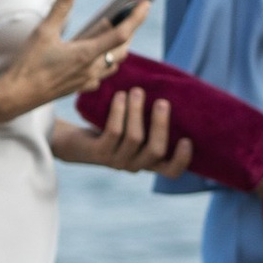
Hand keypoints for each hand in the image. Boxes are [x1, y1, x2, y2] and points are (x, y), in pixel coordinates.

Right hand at [2, 0, 141, 114]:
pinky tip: (96, 56)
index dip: (136, 18)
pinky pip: (101, 75)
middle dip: (129, 31)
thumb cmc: (28, 64)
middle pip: (122, 49)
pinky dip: (104, 62)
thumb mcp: (43, 32)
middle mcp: (91, 69)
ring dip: (118, 48)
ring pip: (113, 63)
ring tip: (115, 32)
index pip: (121, 34)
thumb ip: (60, 8)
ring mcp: (87, 81)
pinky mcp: (79, 88)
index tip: (146, 4)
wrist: (17, 96)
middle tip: (131, 15)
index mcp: (85, 53)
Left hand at [50, 84, 194, 176]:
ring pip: (134, 138)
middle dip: (161, 125)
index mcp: (147, 162)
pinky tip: (120, 96)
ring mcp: (116, 161)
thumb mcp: (135, 127)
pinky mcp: (98, 152)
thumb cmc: (112, 129)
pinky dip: (119, 112)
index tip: (187, 140)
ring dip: (137, 112)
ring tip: (137, 91)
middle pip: (155, 151)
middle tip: (162, 102)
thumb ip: (152, 120)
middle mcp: (134, 165)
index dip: (181, 160)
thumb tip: (172, 92)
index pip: (170, 172)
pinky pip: (114, 132)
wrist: (74, 141)